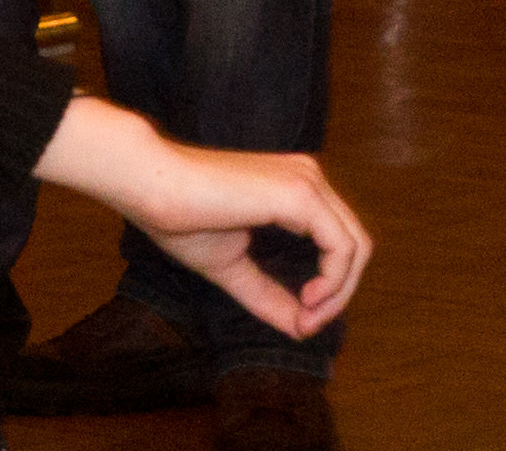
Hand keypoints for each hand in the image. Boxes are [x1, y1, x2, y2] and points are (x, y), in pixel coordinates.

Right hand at [32, 98, 369, 338]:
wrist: (148, 184)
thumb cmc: (179, 216)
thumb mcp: (233, 266)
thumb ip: (268, 295)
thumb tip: (302, 329)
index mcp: (294, 188)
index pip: (338, 241)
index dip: (330, 288)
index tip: (300, 320)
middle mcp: (308, 177)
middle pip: (356, 244)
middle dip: (340, 294)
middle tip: (307, 323)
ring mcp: (306, 182)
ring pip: (356, 246)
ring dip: (339, 293)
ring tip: (306, 314)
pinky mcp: (300, 194)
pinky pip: (342, 247)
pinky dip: (333, 282)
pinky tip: (307, 299)